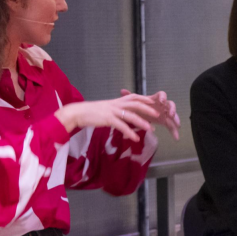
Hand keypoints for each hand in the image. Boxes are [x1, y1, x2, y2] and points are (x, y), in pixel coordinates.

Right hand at [56, 91, 177, 141]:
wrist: (78, 112)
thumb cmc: (92, 112)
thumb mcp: (107, 109)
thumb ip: (118, 111)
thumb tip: (126, 116)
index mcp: (117, 101)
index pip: (134, 97)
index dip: (145, 99)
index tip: (154, 101)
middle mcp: (116, 104)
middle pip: (136, 104)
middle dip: (148, 109)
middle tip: (158, 114)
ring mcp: (112, 111)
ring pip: (130, 115)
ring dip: (142, 122)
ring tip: (151, 129)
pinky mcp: (108, 119)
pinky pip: (121, 126)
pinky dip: (130, 132)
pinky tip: (135, 138)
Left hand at [126, 89, 180, 139]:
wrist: (139, 114)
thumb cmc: (138, 107)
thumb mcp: (133, 103)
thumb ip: (129, 97)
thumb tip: (122, 90)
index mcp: (155, 99)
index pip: (162, 95)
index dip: (163, 97)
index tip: (161, 102)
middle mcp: (162, 105)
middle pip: (171, 104)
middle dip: (172, 109)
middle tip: (171, 114)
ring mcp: (165, 114)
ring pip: (174, 115)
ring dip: (176, 120)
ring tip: (177, 126)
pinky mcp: (166, 122)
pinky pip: (171, 126)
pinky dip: (174, 132)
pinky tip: (176, 138)